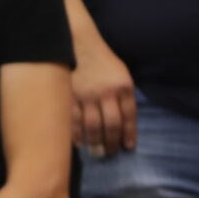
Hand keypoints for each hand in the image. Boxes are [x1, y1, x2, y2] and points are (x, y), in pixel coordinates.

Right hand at [72, 38, 135, 155]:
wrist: (77, 42)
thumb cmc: (101, 60)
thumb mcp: (121, 74)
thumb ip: (123, 95)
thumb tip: (124, 121)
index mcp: (123, 86)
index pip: (129, 117)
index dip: (129, 134)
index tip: (128, 147)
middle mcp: (107, 92)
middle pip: (112, 125)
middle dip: (112, 143)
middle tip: (110, 154)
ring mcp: (86, 95)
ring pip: (93, 126)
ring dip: (96, 142)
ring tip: (97, 153)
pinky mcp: (69, 95)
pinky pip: (74, 120)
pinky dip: (77, 134)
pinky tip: (79, 143)